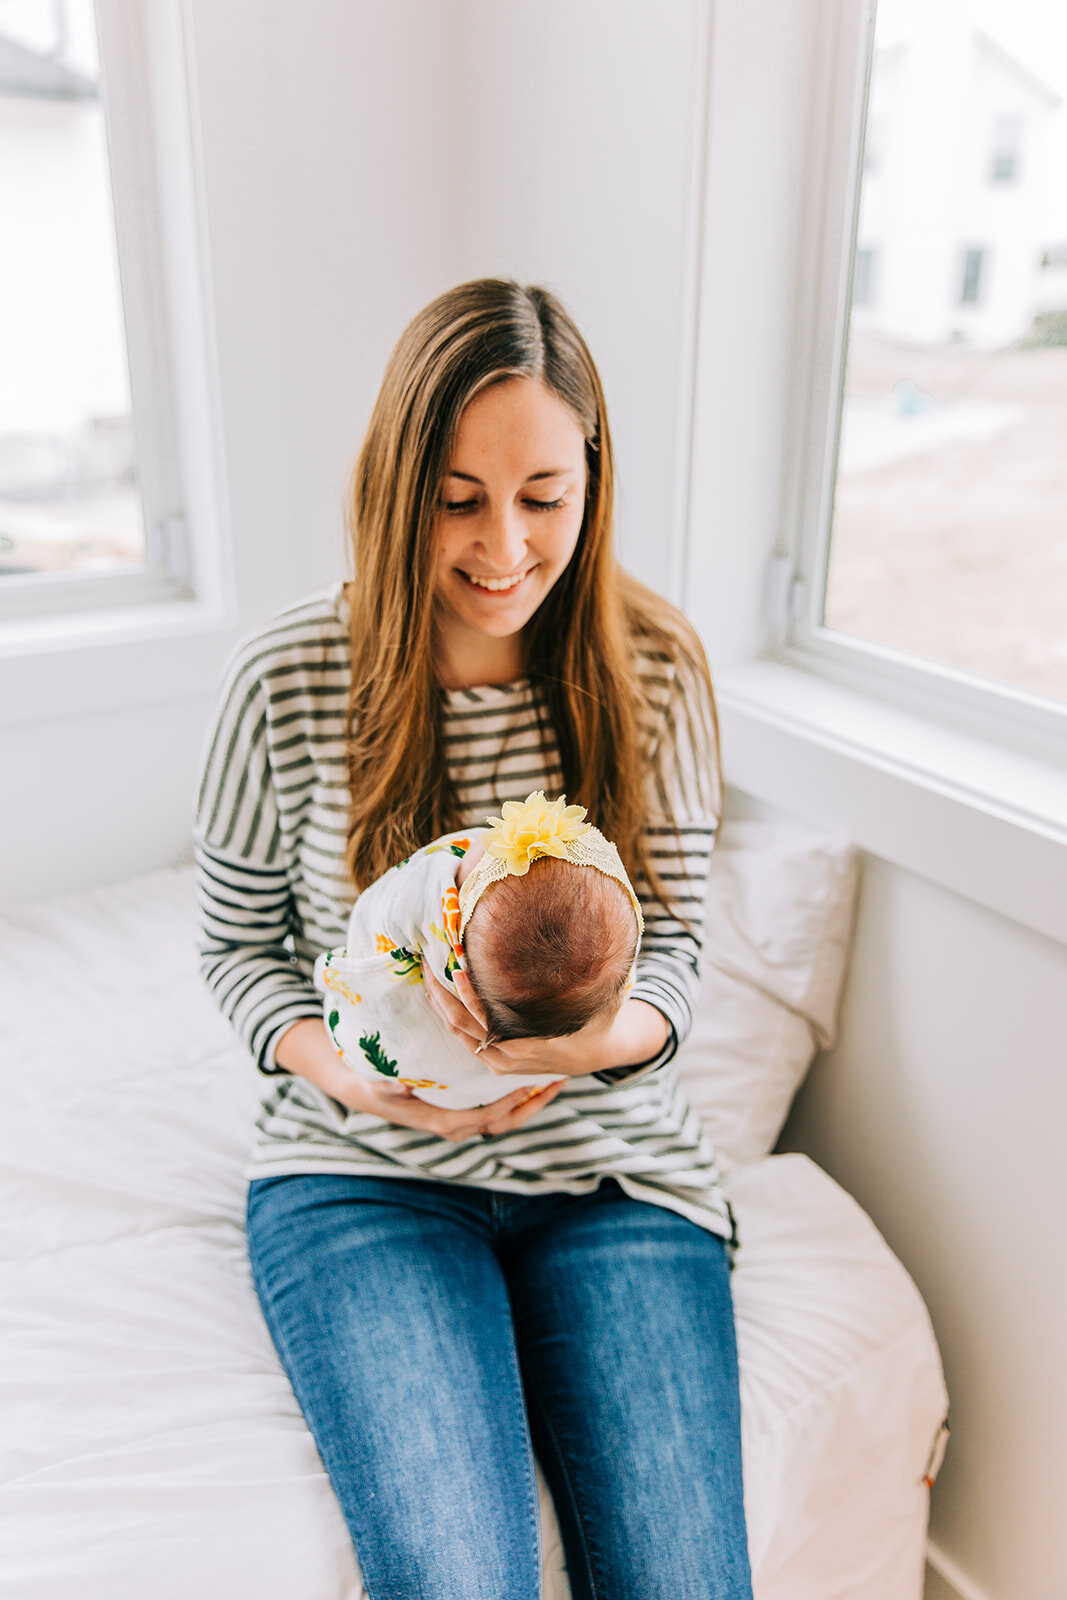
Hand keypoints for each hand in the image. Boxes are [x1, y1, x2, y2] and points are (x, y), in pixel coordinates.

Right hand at [341, 1072, 566, 1143]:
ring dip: (532, 1101)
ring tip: (556, 1079)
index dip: (511, 1102)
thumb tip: (398, 1086)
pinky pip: (499, 1109)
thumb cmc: (374, 1085)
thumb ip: (386, 1085)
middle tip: (558, 1081)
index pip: (487, 1116)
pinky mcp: (466, 1111)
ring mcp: (464, 1120)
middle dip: (534, 1104)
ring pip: (507, 1117)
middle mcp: (458, 1126)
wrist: (365, 1092)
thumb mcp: (376, 1084)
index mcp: (444, 1121)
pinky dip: (519, 1097)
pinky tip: (534, 1078)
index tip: (531, 1084)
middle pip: (506, 1122)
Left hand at [422, 968, 670, 1077]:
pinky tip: (441, 996)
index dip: (466, 992)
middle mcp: (508, 1056)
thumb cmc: (598, 1021)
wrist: (600, 1053)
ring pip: (458, 1033)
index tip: (454, 966)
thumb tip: (595, 946)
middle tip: (427, 963)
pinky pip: (465, 1039)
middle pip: (460, 1024)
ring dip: (440, 1005)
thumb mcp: (599, 1001)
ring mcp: (499, 1062)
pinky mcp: (496, 1061)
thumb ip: (591, 981)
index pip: (484, 1017)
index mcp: (527, 1043)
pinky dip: (450, 1017)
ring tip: (428, 975)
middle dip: (441, 994)